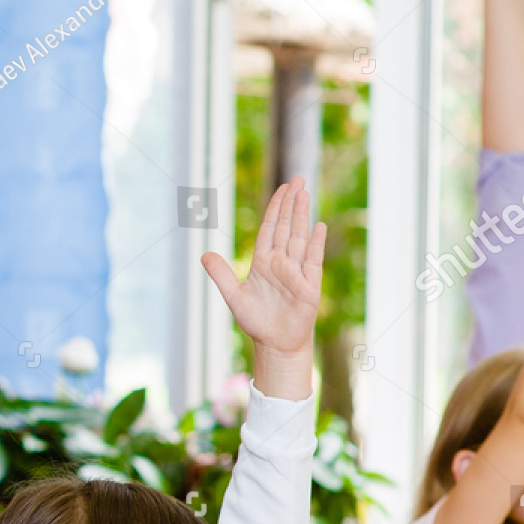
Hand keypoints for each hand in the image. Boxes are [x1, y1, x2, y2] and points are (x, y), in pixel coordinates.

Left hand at [201, 178, 324, 373]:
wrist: (275, 344)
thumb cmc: (256, 321)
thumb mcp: (234, 296)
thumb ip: (221, 274)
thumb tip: (204, 254)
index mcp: (264, 261)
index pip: (271, 228)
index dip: (276, 208)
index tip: (282, 188)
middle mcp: (282, 262)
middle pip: (287, 227)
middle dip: (292, 203)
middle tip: (297, 179)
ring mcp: (297, 272)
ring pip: (300, 238)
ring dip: (302, 216)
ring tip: (305, 193)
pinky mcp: (309, 285)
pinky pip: (312, 261)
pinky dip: (315, 244)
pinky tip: (318, 226)